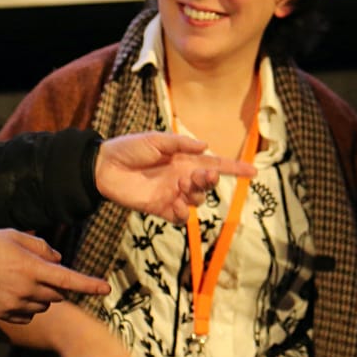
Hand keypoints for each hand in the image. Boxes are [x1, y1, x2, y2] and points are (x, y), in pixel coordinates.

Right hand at [0, 229, 108, 322]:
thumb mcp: (16, 236)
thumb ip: (41, 247)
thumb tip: (57, 260)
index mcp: (33, 268)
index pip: (68, 279)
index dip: (89, 284)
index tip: (105, 288)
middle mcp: (28, 289)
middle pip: (57, 294)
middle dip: (56, 284)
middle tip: (38, 270)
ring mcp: (16, 304)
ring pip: (44, 305)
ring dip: (42, 296)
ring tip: (20, 279)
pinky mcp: (6, 315)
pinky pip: (28, 315)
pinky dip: (29, 307)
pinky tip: (14, 293)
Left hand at [94, 131, 256, 224]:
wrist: (104, 166)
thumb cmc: (129, 148)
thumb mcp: (155, 140)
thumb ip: (180, 144)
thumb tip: (205, 145)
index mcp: (184, 160)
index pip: (215, 164)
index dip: (234, 168)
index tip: (253, 171)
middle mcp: (182, 177)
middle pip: (208, 184)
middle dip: (210, 181)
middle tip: (202, 175)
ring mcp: (172, 194)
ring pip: (196, 200)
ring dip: (194, 194)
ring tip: (181, 185)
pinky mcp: (159, 208)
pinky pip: (178, 216)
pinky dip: (182, 213)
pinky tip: (177, 205)